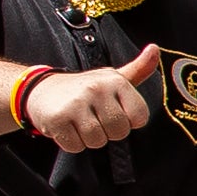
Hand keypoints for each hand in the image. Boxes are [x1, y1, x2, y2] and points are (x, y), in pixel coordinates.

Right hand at [25, 46, 161, 150]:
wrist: (41, 90)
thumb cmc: (85, 88)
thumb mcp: (114, 78)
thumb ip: (139, 69)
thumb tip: (155, 48)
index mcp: (115, 81)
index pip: (139, 118)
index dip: (127, 121)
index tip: (114, 111)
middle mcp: (96, 89)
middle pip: (119, 132)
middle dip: (108, 132)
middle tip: (94, 117)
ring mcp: (75, 103)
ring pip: (98, 141)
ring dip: (89, 138)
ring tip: (80, 122)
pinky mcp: (57, 118)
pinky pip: (76, 146)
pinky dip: (72, 143)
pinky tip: (67, 127)